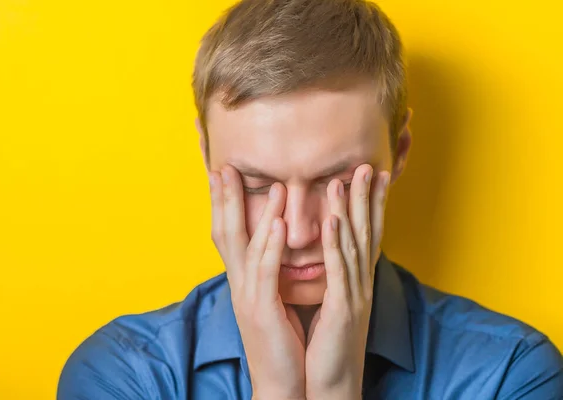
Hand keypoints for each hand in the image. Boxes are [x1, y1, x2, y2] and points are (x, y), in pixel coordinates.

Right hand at [208, 165, 306, 399]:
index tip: (222, 175)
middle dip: (224, 199)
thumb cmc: (281, 340)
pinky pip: (266, 272)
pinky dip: (270, 245)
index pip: (227, 235)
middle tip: (223, 167)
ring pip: (247, 247)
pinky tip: (279, 223)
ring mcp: (247, 297)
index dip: (223, 204)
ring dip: (258, 213)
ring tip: (270, 184)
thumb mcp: (271, 300)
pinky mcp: (262, 310)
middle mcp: (238, 284)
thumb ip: (269, 273)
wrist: (281, 383)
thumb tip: (274, 246)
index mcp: (242, 281)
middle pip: (225, 233)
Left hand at [305, 164, 390, 399]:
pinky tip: (334, 221)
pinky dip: (337, 244)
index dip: (371, 205)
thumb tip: (332, 255)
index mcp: (356, 282)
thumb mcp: (335, 305)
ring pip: (354, 244)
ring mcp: (355, 295)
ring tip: (345, 180)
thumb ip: (336, 278)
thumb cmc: (329, 345)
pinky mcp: (343, 309)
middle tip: (368, 165)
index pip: (366, 235)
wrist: (331, 384)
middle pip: (366, 232)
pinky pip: (339, 271)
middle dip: (368, 198)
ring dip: (351, 211)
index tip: (373, 176)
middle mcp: (361, 283)